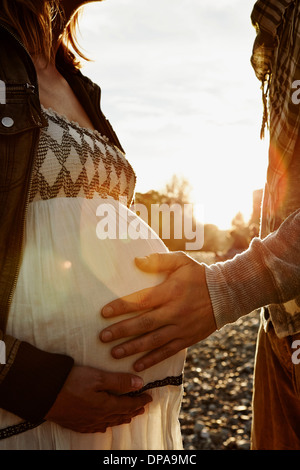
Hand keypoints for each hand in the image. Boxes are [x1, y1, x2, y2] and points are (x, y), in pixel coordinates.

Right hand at [45, 365, 151, 432]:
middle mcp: (98, 418)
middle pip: (120, 415)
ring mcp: (86, 422)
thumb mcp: (98, 377)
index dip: (140, 401)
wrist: (44, 393)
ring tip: (129, 416)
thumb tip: (140, 384)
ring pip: (109, 422)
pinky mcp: (75, 424)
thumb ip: (119, 381)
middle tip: (142, 407)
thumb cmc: (71, 382)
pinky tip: (103, 426)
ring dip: (121, 418)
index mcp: (106, 406)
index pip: (128, 405)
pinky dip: (104, 425)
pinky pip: (95, 428)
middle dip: (133, 410)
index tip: (149, 397)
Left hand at [99, 252, 216, 371]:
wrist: (226, 294)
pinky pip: (168, 351)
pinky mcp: (188, 339)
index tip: (104, 313)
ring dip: (132, 348)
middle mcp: (174, 312)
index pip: (141, 301)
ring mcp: (181, 328)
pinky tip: (138, 365)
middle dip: (121, 331)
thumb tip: (136, 261)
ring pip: (153, 341)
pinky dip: (152, 359)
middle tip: (102, 337)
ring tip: (114, 354)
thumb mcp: (181, 261)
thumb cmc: (199, 275)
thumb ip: (158, 260)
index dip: (121, 307)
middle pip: (143, 324)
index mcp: (170, 292)